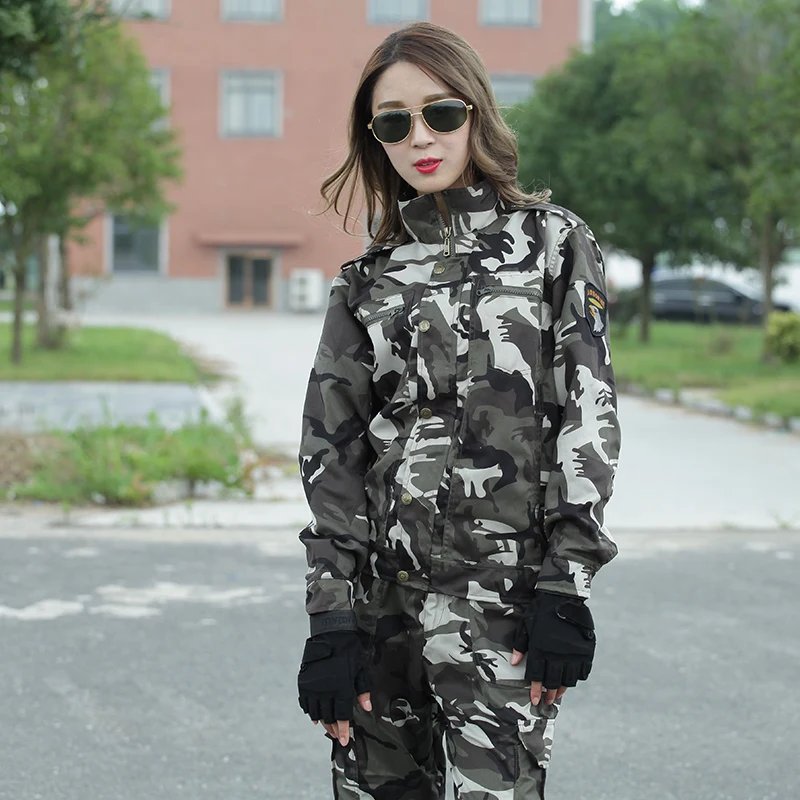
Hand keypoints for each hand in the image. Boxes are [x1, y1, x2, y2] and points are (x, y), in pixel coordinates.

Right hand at [298, 629, 371, 746]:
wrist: (330, 633)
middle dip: (334, 729)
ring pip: (316, 712)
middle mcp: (325, 690)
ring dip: (323, 722)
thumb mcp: (361, 668)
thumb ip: (363, 690)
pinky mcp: (304, 682)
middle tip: (337, 736)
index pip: (342, 716)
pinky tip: (315, 716)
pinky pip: (305, 704)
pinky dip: (310, 712)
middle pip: (328, 717)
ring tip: (328, 727)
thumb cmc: (349, 649)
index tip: (344, 741)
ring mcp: (313, 687)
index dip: (343, 730)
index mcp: (341, 688)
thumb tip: (367, 708)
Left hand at [511, 591, 595, 706]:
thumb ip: (520, 645)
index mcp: (540, 649)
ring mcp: (572, 654)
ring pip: (568, 680)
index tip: (535, 701)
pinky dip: (577, 678)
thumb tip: (514, 663)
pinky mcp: (585, 652)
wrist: (564, 597)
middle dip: (549, 694)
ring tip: (558, 693)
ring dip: (563, 689)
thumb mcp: (526, 624)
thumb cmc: (541, 610)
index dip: (535, 690)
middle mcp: (556, 655)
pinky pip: (583, 672)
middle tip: (547, 701)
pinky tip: (572, 679)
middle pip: (553, 682)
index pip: (536, 676)